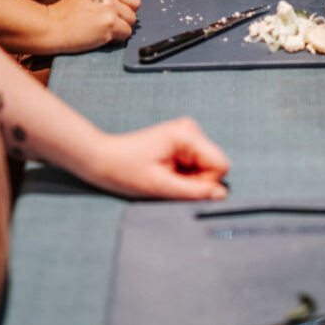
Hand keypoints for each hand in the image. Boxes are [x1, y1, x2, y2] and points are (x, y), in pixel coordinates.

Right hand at [45, 0, 139, 52]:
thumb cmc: (69, 12)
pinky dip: (118, 37)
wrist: (52, 26)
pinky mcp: (110, 23)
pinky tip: (102, 34)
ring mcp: (109, 6)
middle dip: (126, 14)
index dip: (127, 1)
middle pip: (136, 3)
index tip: (116, 8)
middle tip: (109, 19)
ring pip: (132, 19)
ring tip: (103, 27)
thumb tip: (131, 3)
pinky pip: (127, 32)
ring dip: (121, 26)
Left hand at [88, 116, 229, 198]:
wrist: (103, 160)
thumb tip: (221, 194)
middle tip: (168, 180)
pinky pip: (195, 166)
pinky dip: (182, 175)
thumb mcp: (161, 186)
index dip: (204, 183)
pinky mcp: (181, 143)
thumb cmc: (124, 169)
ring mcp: (187, 135)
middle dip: (194, 181)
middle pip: (213, 166)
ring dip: (187, 179)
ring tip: (163, 175)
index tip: (179, 184)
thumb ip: (195, 192)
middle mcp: (190, 130)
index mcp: (188, 134)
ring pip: (205, 168)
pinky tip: (164, 171)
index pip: (220, 165)